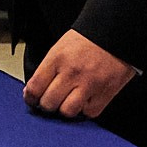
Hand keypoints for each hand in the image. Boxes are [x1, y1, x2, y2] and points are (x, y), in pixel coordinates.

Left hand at [24, 29, 138, 118]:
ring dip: (65, 109)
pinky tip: (84, 100)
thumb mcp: (60, 48)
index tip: (32, 100)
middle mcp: (72, 72)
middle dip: (46, 105)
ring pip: (67, 111)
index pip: (35, 87)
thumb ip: (47, 69)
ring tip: (67, 102)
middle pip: (48, 103)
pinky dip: (85, 110)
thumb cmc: (88, 40)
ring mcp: (89, 84)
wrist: (116, 34)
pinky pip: (88, 113)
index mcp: (57, 58)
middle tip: (50, 101)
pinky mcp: (105, 93)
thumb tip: (33, 91)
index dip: (30, 98)